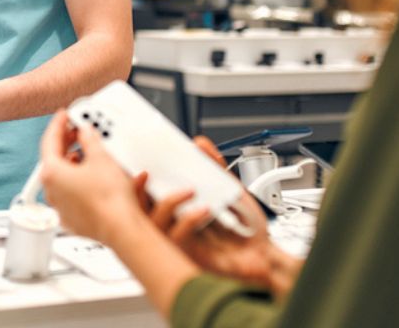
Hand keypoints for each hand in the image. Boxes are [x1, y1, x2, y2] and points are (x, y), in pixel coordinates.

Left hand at [39, 110, 146, 245]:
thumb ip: (89, 139)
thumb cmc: (109, 198)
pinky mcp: (72, 218)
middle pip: (53, 159)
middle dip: (65, 143)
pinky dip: (76, 181)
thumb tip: (85, 133)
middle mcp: (51, 191)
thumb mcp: (101, 158)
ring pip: (61, 178)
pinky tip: (90, 177)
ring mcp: (60, 207)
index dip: (58, 124)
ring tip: (85, 152)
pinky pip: (69, 194)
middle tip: (75, 131)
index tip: (63, 116)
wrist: (121, 228)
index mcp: (51, 173)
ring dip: (71, 162)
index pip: (49, 141)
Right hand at [142, 136, 295, 295]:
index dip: (135, 181)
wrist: (263, 252)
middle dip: (138, 190)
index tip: (137, 163)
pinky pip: (177, 236)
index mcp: (178, 209)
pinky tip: (205, 209)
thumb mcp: (229, 189)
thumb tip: (199, 143)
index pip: (146, 195)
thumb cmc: (246, 227)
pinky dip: (189, 219)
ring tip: (190, 189)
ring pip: (153, 223)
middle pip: (139, 209)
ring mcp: (178, 240)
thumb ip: (213, 166)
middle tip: (148, 173)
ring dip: (168, 202)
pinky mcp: (188, 254)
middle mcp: (173, 224)